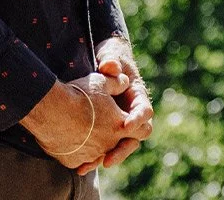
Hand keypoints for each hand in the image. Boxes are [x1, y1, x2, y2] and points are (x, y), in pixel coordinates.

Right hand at [21, 71, 142, 170]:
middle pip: (120, 144)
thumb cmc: (79, 94)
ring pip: (100, 154)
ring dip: (97, 145)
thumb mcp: (102, 82)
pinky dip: (79, 152)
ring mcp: (91, 155)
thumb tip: (125, 83)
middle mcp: (109, 144)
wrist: (50, 109)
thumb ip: (118, 83)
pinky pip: (81, 160)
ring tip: (86, 132)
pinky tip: (72, 141)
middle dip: (115, 136)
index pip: (143, 131)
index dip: (139, 124)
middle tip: (103, 125)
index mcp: (121, 126)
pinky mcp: (74, 161)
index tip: (130, 119)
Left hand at [87, 36, 153, 170]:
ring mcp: (118, 125)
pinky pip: (102, 148)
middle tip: (108, 159)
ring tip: (92, 166)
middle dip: (122, 149)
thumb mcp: (112, 56)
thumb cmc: (110, 59)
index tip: (125, 126)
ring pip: (118, 146)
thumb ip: (111, 60)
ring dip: (107, 157)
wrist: (101, 65)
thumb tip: (110, 66)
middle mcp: (131, 115)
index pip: (144, 112)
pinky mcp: (105, 131)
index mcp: (137, 98)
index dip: (137, 119)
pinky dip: (93, 158)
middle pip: (135, 137)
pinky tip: (80, 166)